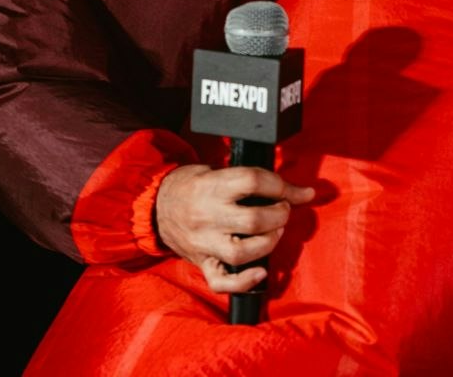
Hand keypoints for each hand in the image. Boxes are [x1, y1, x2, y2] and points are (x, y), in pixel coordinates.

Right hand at [155, 164, 314, 293]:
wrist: (154, 206)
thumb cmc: (190, 185)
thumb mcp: (214, 171)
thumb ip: (248, 179)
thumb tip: (296, 191)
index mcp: (211, 187)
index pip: (253, 181)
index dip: (282, 186)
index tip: (298, 192)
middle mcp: (207, 216)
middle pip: (253, 220)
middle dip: (279, 215)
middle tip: (283, 210)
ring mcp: (203, 243)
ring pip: (242, 252)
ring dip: (269, 243)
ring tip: (275, 232)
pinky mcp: (201, 263)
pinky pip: (222, 282)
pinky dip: (244, 282)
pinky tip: (260, 272)